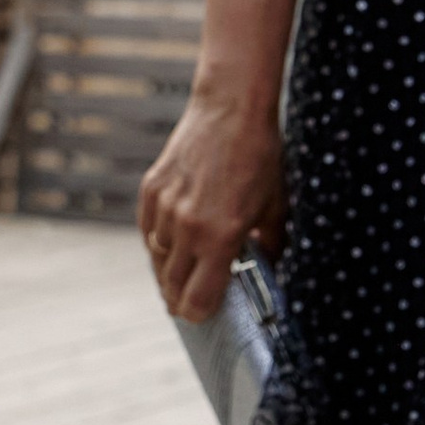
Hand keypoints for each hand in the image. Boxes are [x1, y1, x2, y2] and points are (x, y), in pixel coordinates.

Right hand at [138, 88, 285, 320]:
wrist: (231, 108)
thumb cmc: (260, 157)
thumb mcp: (276, 206)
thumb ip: (271, 245)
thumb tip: (270, 271)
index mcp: (221, 237)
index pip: (197, 300)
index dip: (200, 314)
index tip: (204, 315)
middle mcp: (188, 228)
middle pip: (172, 287)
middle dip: (181, 301)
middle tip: (189, 305)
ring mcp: (165, 209)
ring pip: (158, 260)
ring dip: (169, 272)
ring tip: (181, 276)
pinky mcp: (151, 191)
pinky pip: (148, 233)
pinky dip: (158, 244)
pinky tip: (170, 247)